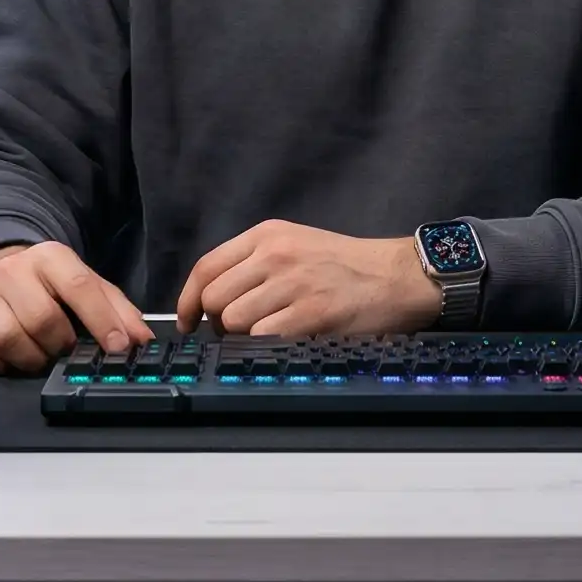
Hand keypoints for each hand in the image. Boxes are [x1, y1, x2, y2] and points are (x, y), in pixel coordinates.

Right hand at [0, 241, 151, 375]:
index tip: (118, 348)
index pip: (80, 287)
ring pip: (10, 340)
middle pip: (43, 319)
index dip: (102, 320)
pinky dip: (0, 366)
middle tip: (66, 350)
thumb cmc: (46, 286)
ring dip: (32, 359)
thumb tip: (141, 340)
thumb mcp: (84, 284)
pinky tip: (11, 358)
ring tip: (41, 355)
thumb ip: (116, 309)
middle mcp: (13, 271)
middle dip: (61, 345)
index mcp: (50, 257)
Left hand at [176, 221, 444, 336]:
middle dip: (219, 323)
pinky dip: (268, 346)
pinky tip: (287, 340)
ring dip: (244, 337)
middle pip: (214, 299)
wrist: (395, 277)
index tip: (187, 322)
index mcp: (267, 235)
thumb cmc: (345, 264)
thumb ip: (254, 262)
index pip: (206, 267)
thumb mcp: (295, 243)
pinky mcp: (310, 314)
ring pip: (235, 322)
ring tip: (270, 333)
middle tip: (239, 331)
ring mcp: (292, 284)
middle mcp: (275, 255)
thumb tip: (213, 298)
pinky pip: (264, 338)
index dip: (187, 301)